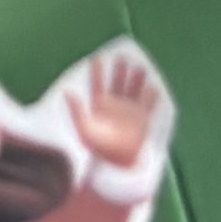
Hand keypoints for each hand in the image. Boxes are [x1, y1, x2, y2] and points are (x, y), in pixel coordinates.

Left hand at [70, 43, 164, 168]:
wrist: (118, 164)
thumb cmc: (99, 149)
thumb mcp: (83, 130)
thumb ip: (76, 111)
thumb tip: (67, 93)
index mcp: (99, 108)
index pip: (97, 86)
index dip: (96, 73)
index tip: (96, 59)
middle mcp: (115, 108)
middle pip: (117, 84)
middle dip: (119, 71)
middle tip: (121, 56)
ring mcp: (129, 113)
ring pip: (133, 91)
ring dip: (136, 80)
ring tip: (139, 67)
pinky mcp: (142, 120)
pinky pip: (148, 105)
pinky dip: (151, 97)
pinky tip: (153, 87)